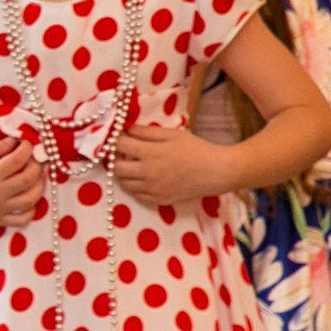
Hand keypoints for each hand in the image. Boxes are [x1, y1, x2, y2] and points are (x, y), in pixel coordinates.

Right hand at [0, 137, 42, 226]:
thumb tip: (14, 142)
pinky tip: (28, 198)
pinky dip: (32, 209)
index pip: (18, 159)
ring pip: (31, 199)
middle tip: (34, 157)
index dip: (27, 148)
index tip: (27, 142)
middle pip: (29, 178)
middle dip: (37, 164)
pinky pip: (23, 219)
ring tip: (36, 175)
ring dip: (39, 185)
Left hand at [112, 123, 231, 206]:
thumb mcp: (172, 134)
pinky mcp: (158, 200)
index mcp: (151, 153)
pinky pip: (136, 195)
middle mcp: (148, 173)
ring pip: (123, 183)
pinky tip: (143, 177)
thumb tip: (126, 130)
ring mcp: (152, 189)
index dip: (113, 140)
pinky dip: (134, 186)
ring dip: (123, 173)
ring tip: (133, 165)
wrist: (216, 172)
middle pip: (116, 168)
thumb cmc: (196, 149)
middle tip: (122, 153)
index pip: (119, 146)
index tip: (116, 137)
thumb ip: (147, 132)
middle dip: (114, 159)